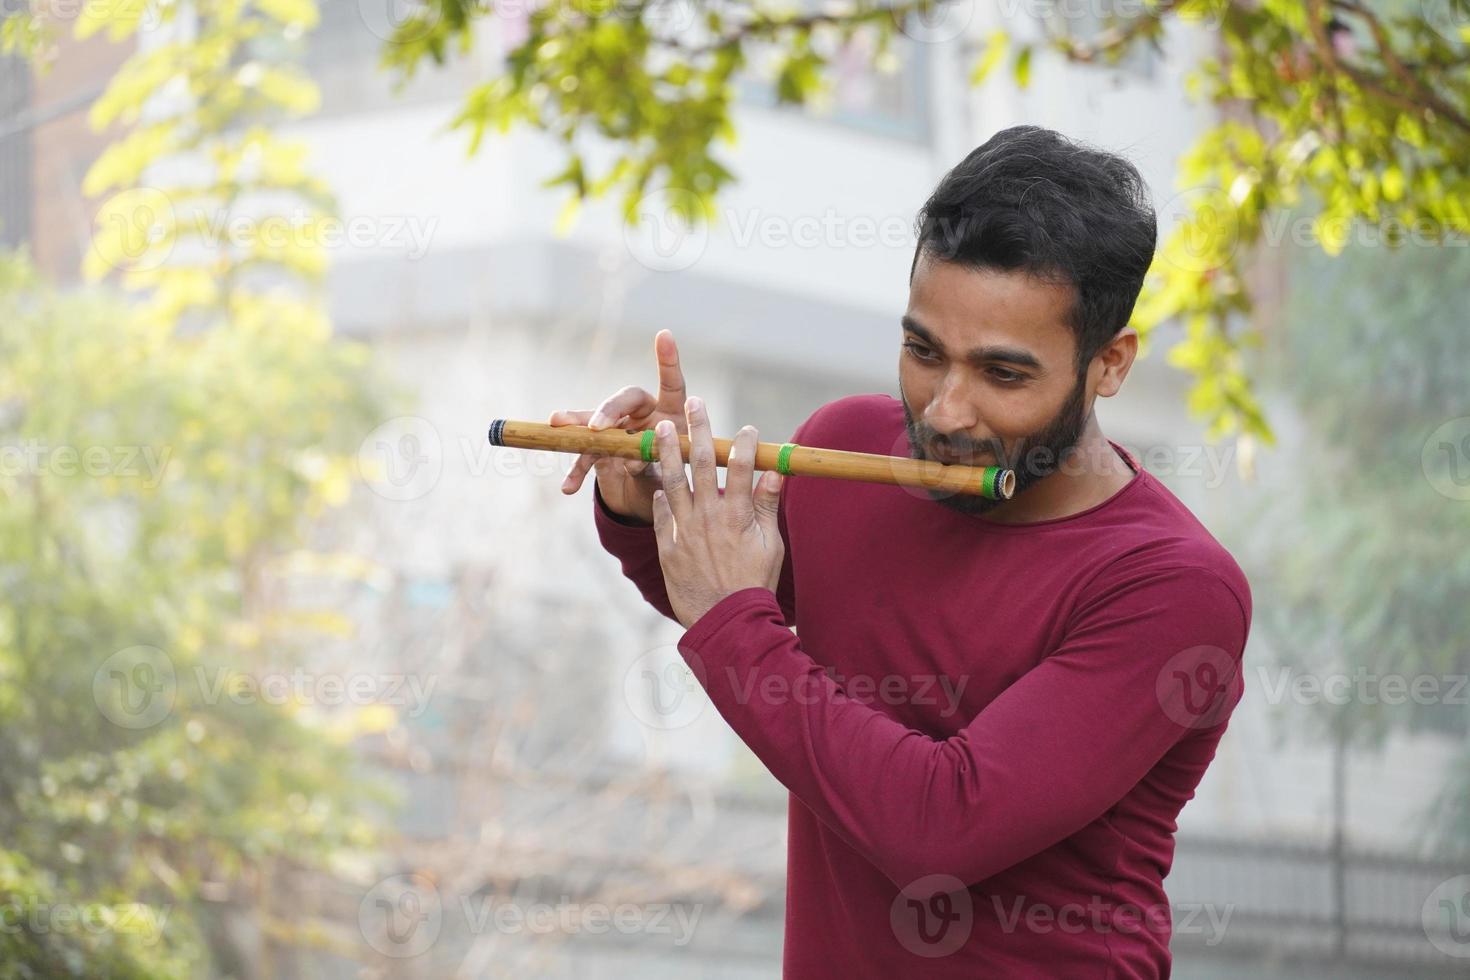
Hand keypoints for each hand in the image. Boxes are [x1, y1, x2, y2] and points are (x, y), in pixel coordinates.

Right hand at [548, 329, 687, 524]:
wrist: (651, 498)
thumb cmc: (669, 480)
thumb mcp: (666, 475)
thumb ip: (650, 465)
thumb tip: (631, 460)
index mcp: (670, 415)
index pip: (671, 385)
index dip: (668, 361)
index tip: (664, 334)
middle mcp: (643, 415)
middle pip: (624, 400)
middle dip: (608, 409)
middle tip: (597, 425)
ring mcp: (619, 430)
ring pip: (596, 422)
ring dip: (576, 424)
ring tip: (556, 423)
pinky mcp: (601, 449)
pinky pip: (586, 456)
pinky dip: (577, 472)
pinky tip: (568, 487)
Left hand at [651, 396, 784, 628]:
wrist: (726, 622)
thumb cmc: (754, 584)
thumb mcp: (771, 546)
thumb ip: (768, 506)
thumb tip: (775, 473)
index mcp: (737, 514)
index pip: (742, 466)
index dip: (743, 444)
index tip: (746, 428)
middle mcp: (708, 516)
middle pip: (702, 463)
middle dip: (699, 429)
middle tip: (694, 403)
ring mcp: (684, 530)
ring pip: (672, 481)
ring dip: (667, 452)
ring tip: (661, 428)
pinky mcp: (668, 547)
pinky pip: (662, 514)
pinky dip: (660, 497)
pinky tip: (659, 486)